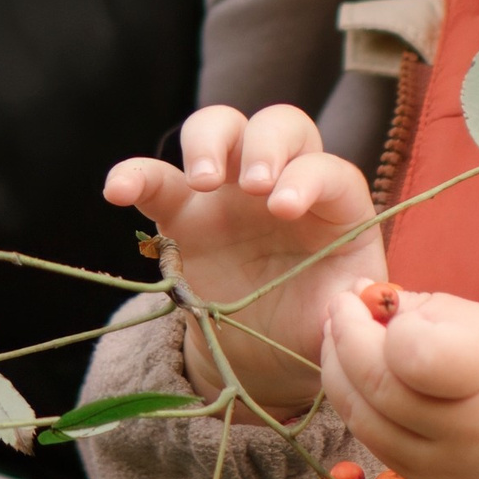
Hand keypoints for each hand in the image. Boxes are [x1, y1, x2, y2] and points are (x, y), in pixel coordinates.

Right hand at [105, 104, 384, 409]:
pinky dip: (134, 175)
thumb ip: (352, 307)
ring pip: (220, 126)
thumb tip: (362, 301)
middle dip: (265, 145)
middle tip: (251, 186)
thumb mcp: (341, 319)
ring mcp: (231, 191)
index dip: (307, 179)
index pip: (327, 170)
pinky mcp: (184, 214)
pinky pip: (156, 180)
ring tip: (203, 182)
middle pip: (278, 125)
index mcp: (333, 204)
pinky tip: (116, 189)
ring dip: (209, 141)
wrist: (267, 353)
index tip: (284, 209)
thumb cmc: (313, 323)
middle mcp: (283, 181)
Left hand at [320, 286, 478, 478]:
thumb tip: (366, 299)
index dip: (386, 327)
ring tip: (338, 336)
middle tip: (339, 305)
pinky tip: (356, 376)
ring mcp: (444, 467)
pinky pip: (377, 444)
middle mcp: (462, 430)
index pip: (414, 356)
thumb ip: (428, 311)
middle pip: (378, 386)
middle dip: (344, 339)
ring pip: (365, 421)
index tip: (377, 301)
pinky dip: (357, 406)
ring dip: (339, 373)